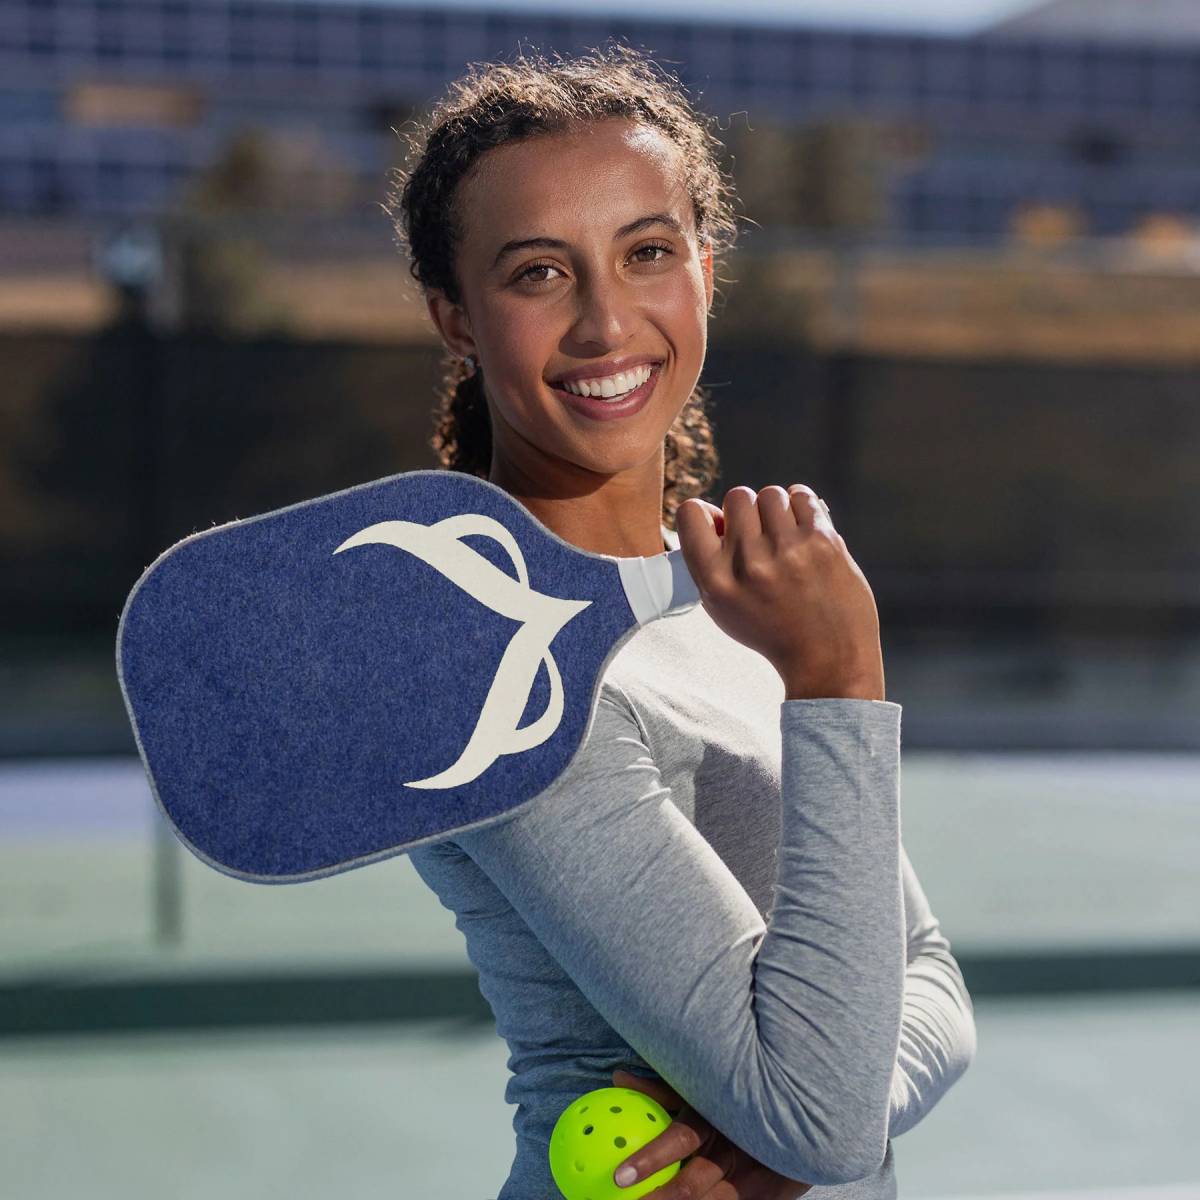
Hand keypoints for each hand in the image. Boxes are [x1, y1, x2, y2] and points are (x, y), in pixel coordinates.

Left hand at [610, 1068, 812, 1198]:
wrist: (803, 1114)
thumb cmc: (736, 1096)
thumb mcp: (700, 1089)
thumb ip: (662, 1089)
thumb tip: (618, 1077)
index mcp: (715, 1119)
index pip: (680, 1141)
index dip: (651, 1159)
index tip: (620, 1176)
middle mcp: (733, 1150)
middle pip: (691, 1185)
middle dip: (659, 1199)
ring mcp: (749, 1178)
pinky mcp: (764, 1196)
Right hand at [676, 485, 884, 700]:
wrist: (828, 657)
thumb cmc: (774, 630)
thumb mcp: (724, 608)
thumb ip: (711, 562)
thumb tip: (715, 513)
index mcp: (716, 581)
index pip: (691, 513)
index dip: (705, 513)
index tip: (720, 525)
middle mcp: (748, 563)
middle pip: (737, 497)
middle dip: (747, 512)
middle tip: (760, 536)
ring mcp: (787, 550)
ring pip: (771, 494)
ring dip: (776, 509)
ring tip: (785, 535)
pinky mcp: (822, 541)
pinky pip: (801, 495)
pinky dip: (802, 506)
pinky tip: (803, 528)